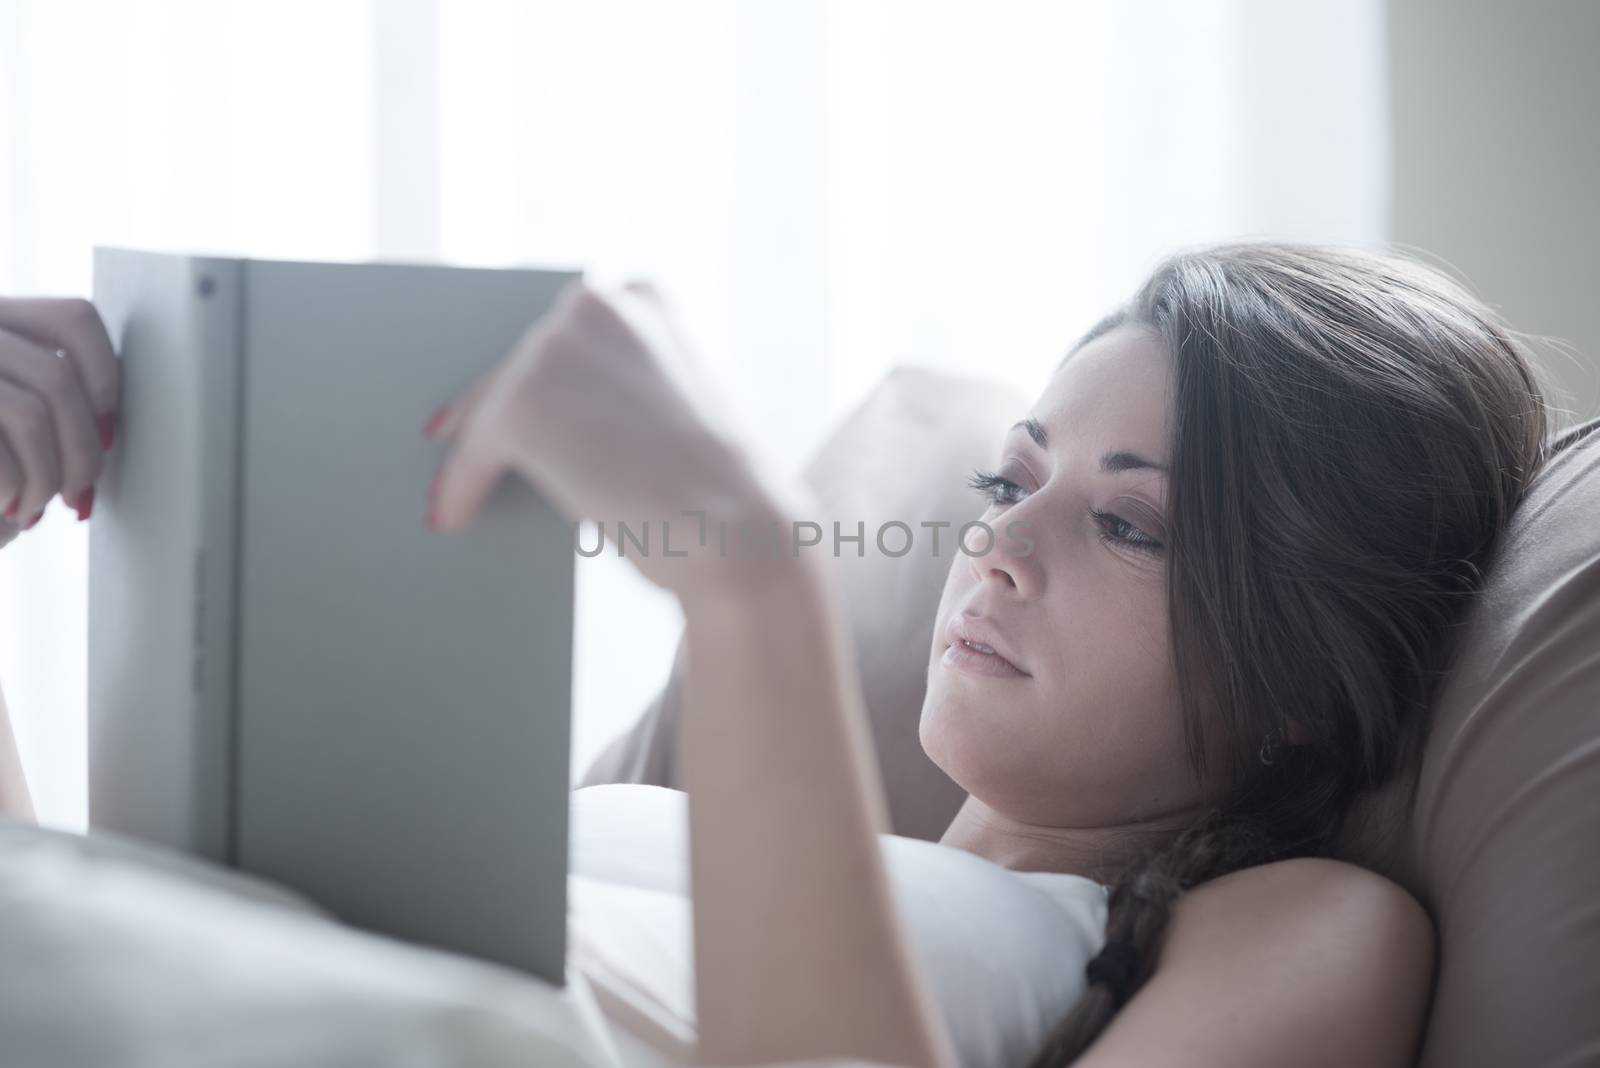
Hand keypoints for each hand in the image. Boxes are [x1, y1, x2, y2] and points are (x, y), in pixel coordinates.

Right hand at [0, 297, 119, 549]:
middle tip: (78, 494)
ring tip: (37, 506)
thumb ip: (53, 400)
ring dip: (49, 476)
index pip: (74, 318)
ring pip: (32, 413)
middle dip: (83, 451)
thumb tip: (109, 427)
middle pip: (58, 378)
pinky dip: (17, 488)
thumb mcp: (15, 420)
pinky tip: (10, 508)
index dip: (106, 376)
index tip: (108, 433)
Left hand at [424, 276, 802, 594]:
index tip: (500, 388)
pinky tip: (452, 514)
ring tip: (449, 487)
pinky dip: (461, 485)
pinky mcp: (526, 400)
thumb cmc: (718, 494)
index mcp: (646, 300)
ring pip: (493, 402)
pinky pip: (474, 447)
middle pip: (520, 360)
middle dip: (490, 408)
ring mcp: (559, 347)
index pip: (569, 329)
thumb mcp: (673, 414)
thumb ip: (618, 393)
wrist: (737, 531)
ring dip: (469, 449)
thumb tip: (545, 416)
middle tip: (452, 437)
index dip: (531, 365)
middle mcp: (600, 304)